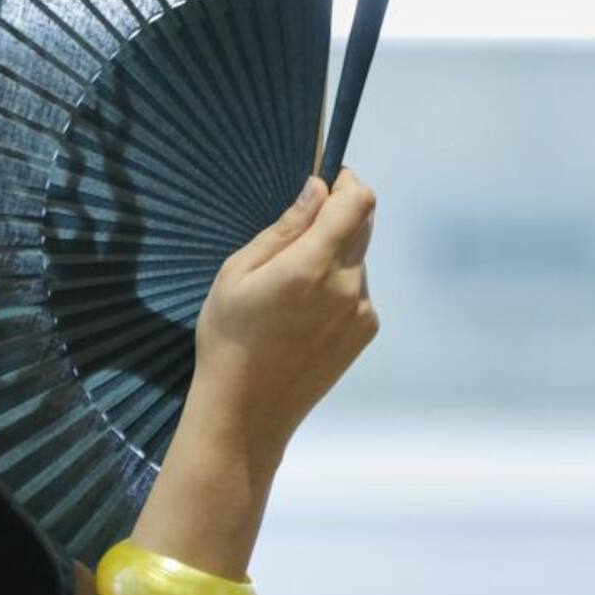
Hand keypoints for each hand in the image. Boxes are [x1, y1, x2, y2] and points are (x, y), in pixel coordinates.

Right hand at [185, 167, 378, 463]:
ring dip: (334, 254)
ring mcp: (361, 311)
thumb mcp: (238, 272)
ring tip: (288, 288)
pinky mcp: (365, 331)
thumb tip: (317, 188)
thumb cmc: (229, 338)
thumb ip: (285, 227)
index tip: (325, 182)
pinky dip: (337, 286)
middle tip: (296, 235)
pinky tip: (301, 313)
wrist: (246, 412)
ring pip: (358, 258)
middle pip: (363, 224)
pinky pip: (358, 289)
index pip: (359, 201)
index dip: (347, 182)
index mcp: (313, 265)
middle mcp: (348, 286)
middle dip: (337, 215)